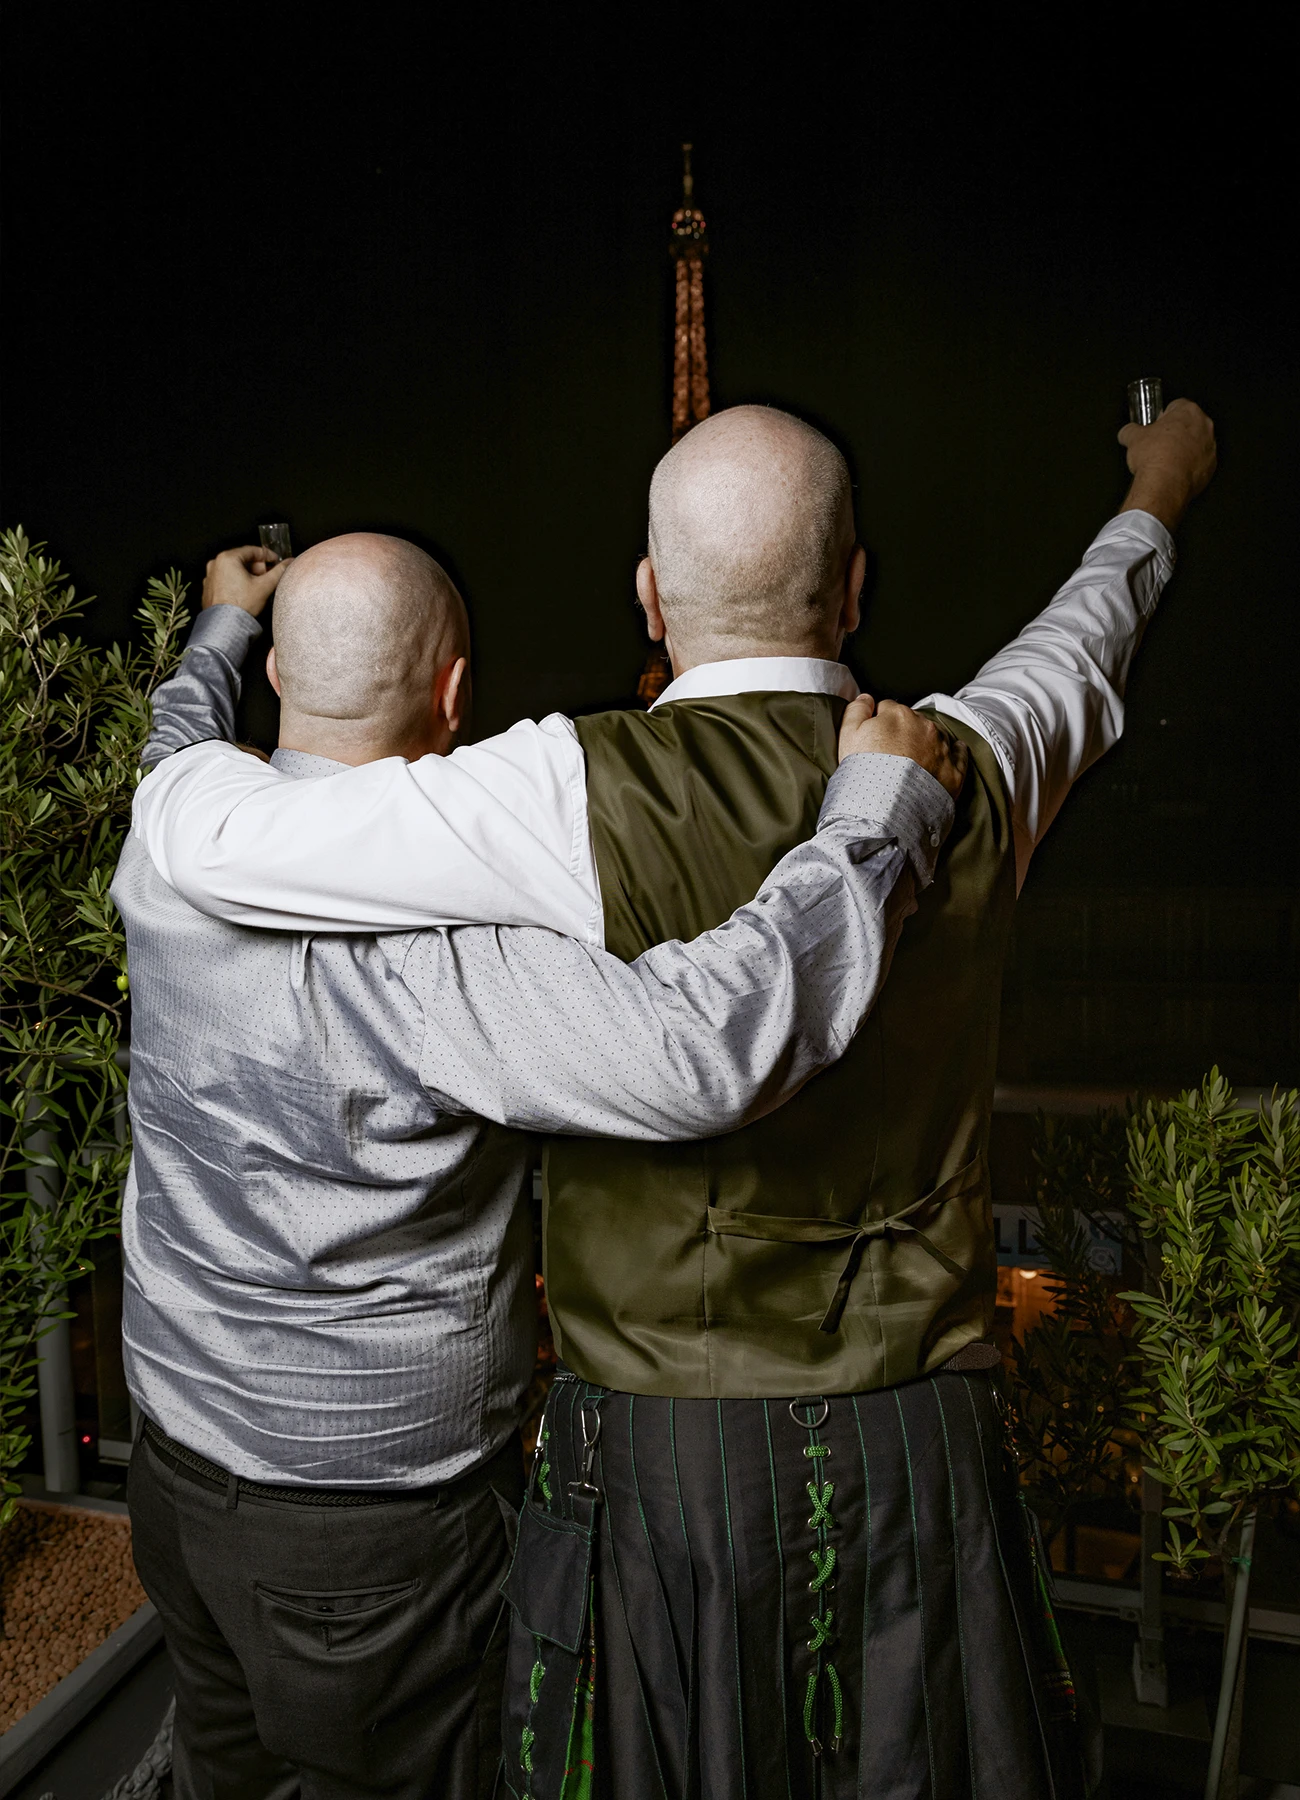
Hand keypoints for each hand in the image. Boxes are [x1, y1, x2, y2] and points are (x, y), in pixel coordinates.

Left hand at [201, 545, 290, 616]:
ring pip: (233, 570)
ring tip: (257, 587)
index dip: (267, 555)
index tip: (276, 561)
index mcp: (227, 558)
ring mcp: (210, 576)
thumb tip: (288, 563)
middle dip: (257, 567)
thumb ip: (278, 571)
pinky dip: (236, 582)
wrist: (225, 626)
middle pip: (242, 559)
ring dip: (247, 575)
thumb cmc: (241, 606)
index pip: (252, 550)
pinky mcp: (209, 588)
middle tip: (267, 577)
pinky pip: (225, 580)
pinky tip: (245, 593)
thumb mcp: (264, 586)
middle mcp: (215, 564)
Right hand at [838, 696, 968, 796]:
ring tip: (913, 761)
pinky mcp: (953, 772)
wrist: (885, 807)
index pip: (887, 708)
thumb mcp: (848, 735)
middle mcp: (924, 726)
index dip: (878, 722)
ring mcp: (941, 749)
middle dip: (904, 733)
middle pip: (912, 722)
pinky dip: (956, 753)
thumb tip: (865, 698)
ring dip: (926, 743)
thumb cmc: (864, 772)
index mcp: (898, 714)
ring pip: (935, 736)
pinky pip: (959, 756)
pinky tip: (953, 753)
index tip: (874, 738)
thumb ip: (856, 711)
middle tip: (891, 753)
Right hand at [1117, 397, 1216, 532]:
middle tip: (1160, 442)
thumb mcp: (1133, 438)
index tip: (1157, 424)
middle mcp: (1204, 426)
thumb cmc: (1156, 458)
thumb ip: (1130, 430)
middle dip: (1176, 432)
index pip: (1177, 405)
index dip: (1164, 416)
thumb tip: (1127, 433)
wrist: (1164, 485)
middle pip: (1190, 424)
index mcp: (1188, 411)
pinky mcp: (1210, 467)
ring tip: (1166, 459)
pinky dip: (1189, 465)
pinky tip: (1174, 471)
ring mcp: (1210, 447)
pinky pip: (1200, 462)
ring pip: (1197, 443)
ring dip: (1184, 449)